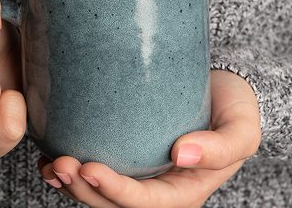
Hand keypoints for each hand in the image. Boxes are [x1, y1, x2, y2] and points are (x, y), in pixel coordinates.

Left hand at [38, 70, 260, 206]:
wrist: (225, 94)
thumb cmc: (235, 111)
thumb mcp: (241, 130)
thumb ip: (221, 148)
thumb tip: (182, 155)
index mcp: (183, 191)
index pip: (144, 202)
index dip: (115, 192)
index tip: (90, 169)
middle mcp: (158, 189)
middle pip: (114, 203)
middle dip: (84, 190)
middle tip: (60, 164)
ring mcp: (141, 175)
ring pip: (99, 193)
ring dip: (72, 184)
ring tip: (49, 164)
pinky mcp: (128, 156)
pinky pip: (97, 171)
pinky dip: (74, 169)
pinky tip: (50, 156)